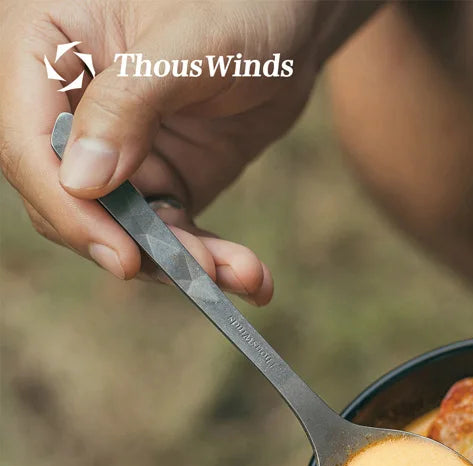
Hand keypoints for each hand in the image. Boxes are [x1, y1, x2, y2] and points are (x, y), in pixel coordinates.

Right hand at [0, 0, 374, 302]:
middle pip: (72, 201)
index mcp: (45, 46)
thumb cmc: (239, 2)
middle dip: (137, 246)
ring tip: (242, 275)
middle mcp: (71, 107)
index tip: (122, 254)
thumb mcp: (189, 40)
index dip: (67, 208)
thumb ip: (129, 101)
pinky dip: (211, 258)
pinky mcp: (164, 180)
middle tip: (199, 272)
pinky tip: (252, 277)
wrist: (292, 19)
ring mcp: (119, 151)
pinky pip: (174, 232)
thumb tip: (81, 181)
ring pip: (127, 229)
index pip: (27, 143)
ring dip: (184, 262)